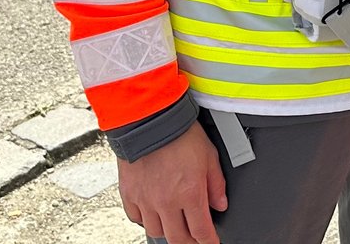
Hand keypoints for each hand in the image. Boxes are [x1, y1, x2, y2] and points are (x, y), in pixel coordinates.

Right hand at [116, 120, 227, 243]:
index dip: (208, 242)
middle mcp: (167, 201)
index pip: (201, 232)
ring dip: (168, 230)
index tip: (211, 243)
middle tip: (195, 237)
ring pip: (156, 231)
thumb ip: (216, 184)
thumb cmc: (180, 132)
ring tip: (174, 222)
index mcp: (190, 193)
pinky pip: (136, 218)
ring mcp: (146, 200)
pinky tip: (153, 212)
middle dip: (190, 242)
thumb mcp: (209, 155)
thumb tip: (220, 204)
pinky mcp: (129, 193)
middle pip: (178, 238)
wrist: (150, 118)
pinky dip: (146, 219)